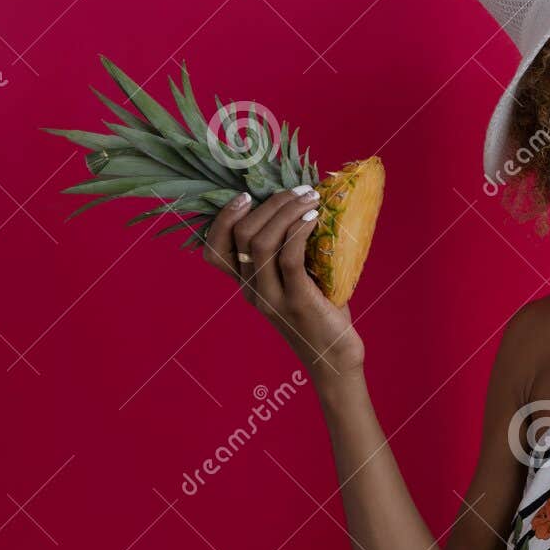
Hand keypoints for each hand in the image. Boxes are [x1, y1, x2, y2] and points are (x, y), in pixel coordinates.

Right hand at [201, 188, 365, 383]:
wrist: (335, 360)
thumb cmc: (321, 316)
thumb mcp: (298, 283)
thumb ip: (292, 255)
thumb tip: (306, 208)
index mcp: (246, 286)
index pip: (214, 250)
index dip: (224, 218)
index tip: (247, 195)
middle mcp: (252, 291)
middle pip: (241, 236)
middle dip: (269, 204)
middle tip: (298, 189)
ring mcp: (272, 297)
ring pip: (262, 242)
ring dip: (286, 211)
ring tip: (310, 196)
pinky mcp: (297, 301)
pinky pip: (289, 257)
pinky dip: (299, 230)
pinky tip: (314, 217)